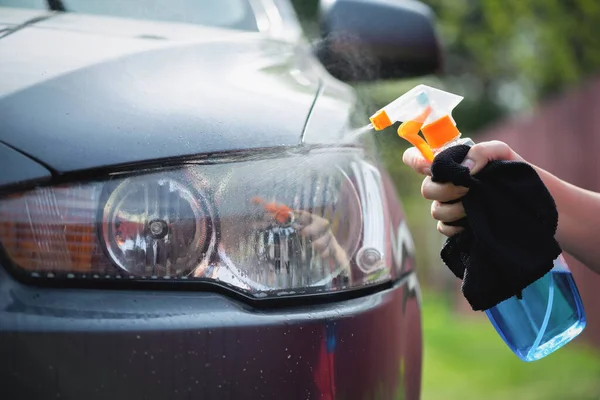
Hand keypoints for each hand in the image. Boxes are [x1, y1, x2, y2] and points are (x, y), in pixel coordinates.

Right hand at [402, 140, 523, 236]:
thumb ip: (481, 151)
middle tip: (469, 187)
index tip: (430, 166)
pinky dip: (455, 226)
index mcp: (450, 164)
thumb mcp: (503, 153)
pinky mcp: (458, 228)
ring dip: (455, 208)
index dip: (416, 160)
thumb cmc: (518, 173)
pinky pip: (444, 228)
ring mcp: (451, 207)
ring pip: (436, 210)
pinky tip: (471, 222)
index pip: (416, 158)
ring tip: (476, 205)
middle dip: (445, 189)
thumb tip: (463, 168)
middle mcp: (446, 185)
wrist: (538, 203)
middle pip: (426, 188)